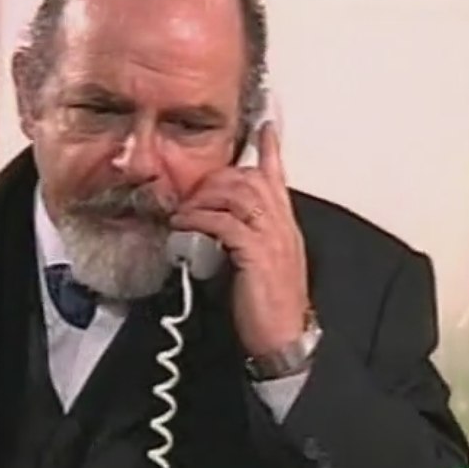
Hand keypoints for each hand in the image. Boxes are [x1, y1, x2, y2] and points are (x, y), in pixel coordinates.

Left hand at [170, 122, 309, 357]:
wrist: (283, 340)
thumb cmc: (270, 306)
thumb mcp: (262, 264)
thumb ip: (248, 239)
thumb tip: (220, 226)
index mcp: (285, 226)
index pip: (278, 178)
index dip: (271, 150)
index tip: (264, 127)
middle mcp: (281, 226)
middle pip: (249, 179)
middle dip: (216, 180)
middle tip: (193, 194)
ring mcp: (271, 238)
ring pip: (236, 195)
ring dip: (203, 200)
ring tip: (183, 214)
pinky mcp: (256, 254)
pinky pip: (224, 223)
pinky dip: (200, 221)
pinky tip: (185, 228)